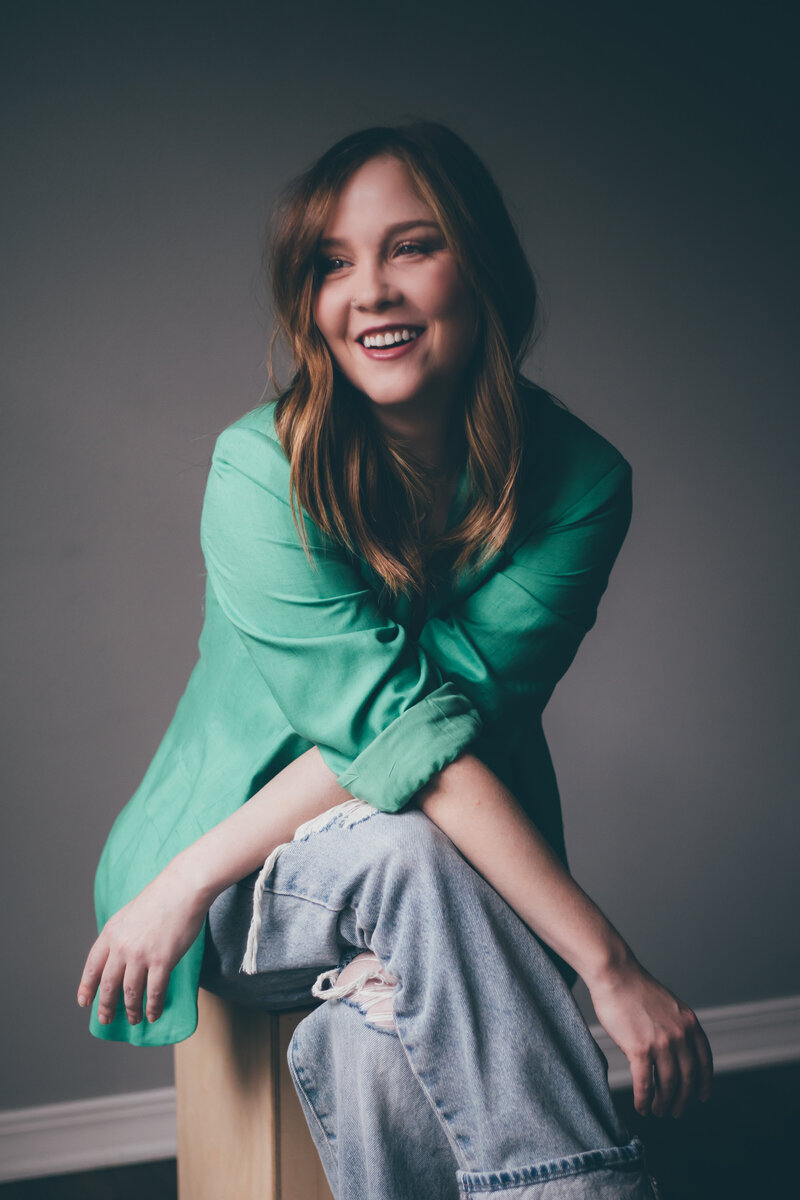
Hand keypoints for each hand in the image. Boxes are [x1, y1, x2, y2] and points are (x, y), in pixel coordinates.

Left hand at [77, 857, 208, 1025]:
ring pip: (130, 992)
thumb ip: (122, 935)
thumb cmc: (162, 897)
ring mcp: (141, 955)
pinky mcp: (162, 960)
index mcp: (111, 932)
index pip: (92, 966)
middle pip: (108, 984)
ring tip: (134, 1019)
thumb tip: (121, 958)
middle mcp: (122, 946)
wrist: (183, 888)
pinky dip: (152, 1006)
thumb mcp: (130, 913)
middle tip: (106, 1018)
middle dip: (106, 1006)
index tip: (84, 1001)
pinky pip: (154, 991)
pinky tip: (153, 1014)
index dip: (87, 987)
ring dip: (131, 1010)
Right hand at [587, 954, 713, 1117]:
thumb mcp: (668, 1005)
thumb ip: (676, 1026)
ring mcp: (661, 1043)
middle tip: (676, 1111)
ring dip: (664, 1103)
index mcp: (689, 1023)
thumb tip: (677, 1049)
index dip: (705, 1082)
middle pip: (688, 1078)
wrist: (615, 974)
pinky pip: (645, 1084)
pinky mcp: (639, 1049)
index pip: (704, 1060)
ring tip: (658, 1112)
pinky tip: (642, 1107)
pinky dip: (645, 1100)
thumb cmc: (634, 987)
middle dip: (683, 1099)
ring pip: (668, 1085)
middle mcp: (680, 1035)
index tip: (702, 1097)